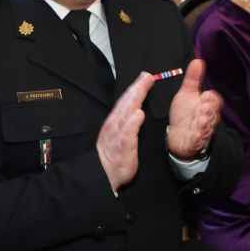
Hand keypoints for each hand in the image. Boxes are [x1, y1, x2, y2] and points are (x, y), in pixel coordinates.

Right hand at [97, 72, 154, 191]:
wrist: (102, 174)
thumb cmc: (114, 154)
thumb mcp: (120, 134)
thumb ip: (128, 121)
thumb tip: (137, 108)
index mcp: (116, 121)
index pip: (126, 101)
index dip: (136, 88)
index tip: (145, 76)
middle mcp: (116, 124)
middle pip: (126, 103)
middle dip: (137, 88)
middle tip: (147, 76)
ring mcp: (118, 135)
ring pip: (126, 114)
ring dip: (134, 100)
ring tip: (142, 88)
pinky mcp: (122, 147)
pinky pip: (127, 134)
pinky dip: (132, 124)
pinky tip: (138, 115)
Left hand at [167, 59, 221, 159]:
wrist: (178, 136)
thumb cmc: (185, 113)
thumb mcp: (187, 93)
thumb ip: (193, 78)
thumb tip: (198, 60)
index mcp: (207, 105)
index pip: (214, 100)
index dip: (211, 99)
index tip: (206, 95)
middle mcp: (207, 118)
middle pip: (212, 113)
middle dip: (208, 110)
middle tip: (203, 106)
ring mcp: (202, 130)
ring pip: (206, 127)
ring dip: (204, 123)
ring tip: (201, 119)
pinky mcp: (195, 142)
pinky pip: (198, 140)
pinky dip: (197, 137)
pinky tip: (195, 133)